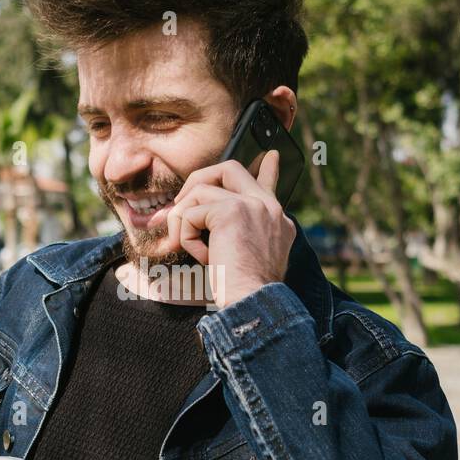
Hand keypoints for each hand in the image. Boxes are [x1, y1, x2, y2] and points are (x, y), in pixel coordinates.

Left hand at [165, 149, 295, 308]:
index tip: (271, 156)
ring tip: (187, 245)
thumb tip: (201, 221)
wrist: (253, 303)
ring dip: (184, 218)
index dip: (267, 170)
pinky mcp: (231, 212)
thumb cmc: (244, 292)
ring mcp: (252, 205)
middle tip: (182, 203)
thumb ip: (234, 236)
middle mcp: (269, 208)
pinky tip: (203, 258)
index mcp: (277, 220)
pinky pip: (192, 213)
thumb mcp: (247, 259)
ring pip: (202, 190)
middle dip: (198, 180)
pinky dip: (187, 236)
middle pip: (230, 169)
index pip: (268, 184)